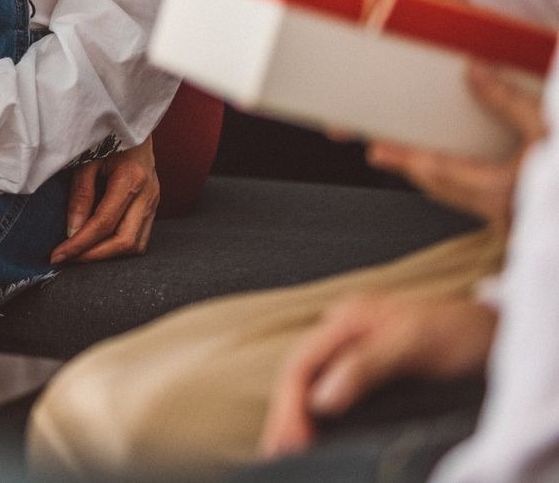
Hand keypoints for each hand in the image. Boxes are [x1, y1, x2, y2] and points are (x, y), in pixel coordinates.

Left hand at [51, 140, 159, 263]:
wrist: (133, 121)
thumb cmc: (106, 136)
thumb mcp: (87, 158)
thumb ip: (80, 194)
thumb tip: (72, 231)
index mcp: (131, 179)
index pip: (104, 224)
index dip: (79, 244)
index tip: (57, 255)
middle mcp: (148, 195)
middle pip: (125, 242)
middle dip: (94, 256)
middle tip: (67, 259)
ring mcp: (155, 201)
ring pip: (137, 245)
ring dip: (108, 254)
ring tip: (80, 254)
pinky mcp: (153, 205)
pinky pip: (140, 236)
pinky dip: (118, 245)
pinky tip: (97, 243)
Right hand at [259, 292, 496, 456]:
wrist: (498, 333)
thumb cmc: (463, 331)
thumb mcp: (415, 343)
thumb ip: (365, 364)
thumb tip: (321, 397)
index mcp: (348, 321)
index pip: (301, 364)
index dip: (290, 406)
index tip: (292, 443)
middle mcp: (345, 336)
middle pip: (301, 378)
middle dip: (285, 418)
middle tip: (278, 456)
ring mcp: (358, 354)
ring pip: (313, 387)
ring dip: (296, 421)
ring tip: (286, 453)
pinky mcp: (375, 375)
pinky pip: (335, 395)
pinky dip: (319, 420)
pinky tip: (315, 439)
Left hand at [367, 62, 546, 222]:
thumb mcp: (548, 128)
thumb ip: (510, 100)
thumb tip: (473, 70)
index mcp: (499, 191)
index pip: (437, 171)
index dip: (404, 157)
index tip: (376, 148)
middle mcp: (500, 213)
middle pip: (442, 188)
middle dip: (414, 167)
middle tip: (387, 150)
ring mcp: (512, 222)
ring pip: (460, 198)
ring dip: (438, 177)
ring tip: (420, 158)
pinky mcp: (524, 223)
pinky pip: (481, 203)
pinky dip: (465, 185)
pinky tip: (470, 173)